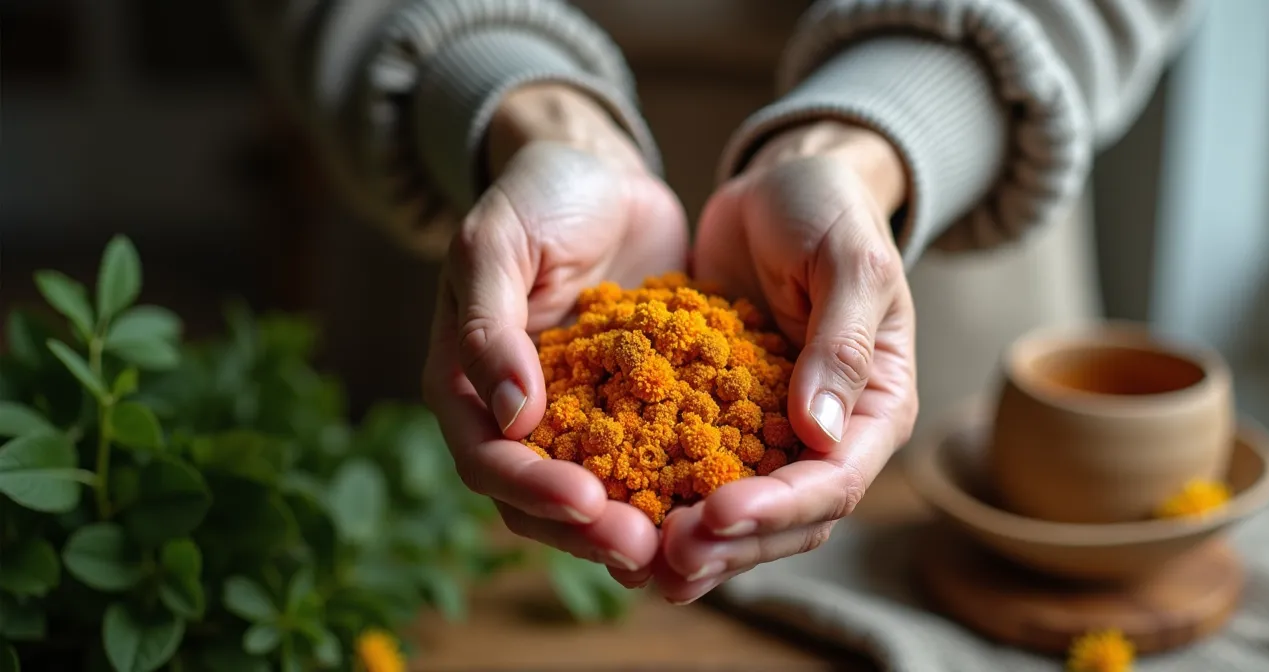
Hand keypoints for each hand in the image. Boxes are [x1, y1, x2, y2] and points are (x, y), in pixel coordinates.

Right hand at [423, 84, 687, 578]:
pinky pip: (653, 463)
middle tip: (651, 550)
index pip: (490, 461)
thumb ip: (491, 326)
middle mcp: (520, 417)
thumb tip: (511, 415)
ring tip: (687, 548)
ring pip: (600, 497)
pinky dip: (679, 490)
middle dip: (592, 531)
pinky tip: (724, 504)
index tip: (590, 501)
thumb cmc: (536, 196)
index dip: (534, 489)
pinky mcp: (636, 410)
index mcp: (469, 385)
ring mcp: (579, 419)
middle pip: (543, 502)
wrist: (600, 172)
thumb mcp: (497, 244)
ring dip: (640, 526)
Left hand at [656, 121, 918, 601]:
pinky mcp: (719, 420)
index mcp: (873, 407)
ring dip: (692, 545)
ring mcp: (772, 434)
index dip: (777, 508)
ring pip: (738, 516)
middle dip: (728, 545)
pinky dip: (660, 502)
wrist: (780, 188)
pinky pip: (692, 475)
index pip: (834, 482)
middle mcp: (827, 436)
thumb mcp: (849, 259)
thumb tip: (823, 431)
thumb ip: (841, 341)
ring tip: (636, 562)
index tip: (715, 514)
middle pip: (785, 521)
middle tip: (665, 557)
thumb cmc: (829, 210)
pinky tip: (613, 518)